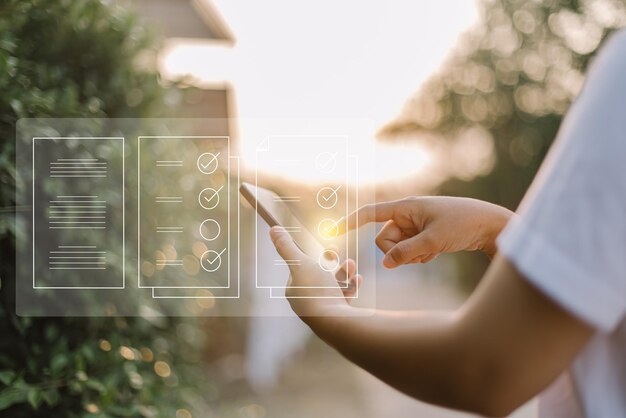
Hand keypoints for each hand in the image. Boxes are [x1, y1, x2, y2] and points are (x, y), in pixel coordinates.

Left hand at [269, 226, 361, 317]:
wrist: (336, 322)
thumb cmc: (316, 291)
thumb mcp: (300, 262)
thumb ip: (287, 246)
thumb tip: (272, 230)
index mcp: (294, 291)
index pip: (300, 270)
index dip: (311, 258)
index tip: (321, 249)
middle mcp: (306, 303)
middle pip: (319, 278)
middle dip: (330, 264)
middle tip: (337, 254)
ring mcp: (323, 311)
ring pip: (333, 287)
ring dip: (343, 273)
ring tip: (351, 265)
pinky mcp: (338, 317)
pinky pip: (345, 298)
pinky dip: (351, 287)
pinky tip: (357, 280)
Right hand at [339, 196, 512, 267]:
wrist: (490, 225)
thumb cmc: (463, 225)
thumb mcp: (433, 241)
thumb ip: (406, 253)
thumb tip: (386, 263)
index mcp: (406, 207)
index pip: (370, 214)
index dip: (351, 221)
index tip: (333, 230)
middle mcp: (406, 215)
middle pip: (383, 240)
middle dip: (397, 251)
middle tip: (421, 252)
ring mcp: (414, 226)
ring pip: (396, 248)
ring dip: (410, 255)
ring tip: (433, 251)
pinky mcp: (422, 235)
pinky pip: (408, 251)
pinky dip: (419, 256)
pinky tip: (437, 251)